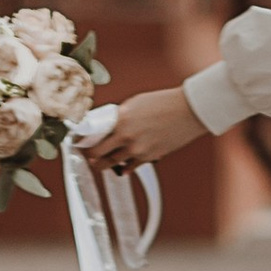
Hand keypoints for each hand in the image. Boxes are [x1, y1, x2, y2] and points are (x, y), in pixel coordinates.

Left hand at [89, 85, 204, 172]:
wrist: (189, 111)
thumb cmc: (164, 102)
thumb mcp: (136, 104)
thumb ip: (121, 116)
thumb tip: (110, 125)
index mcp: (121, 120)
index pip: (93, 136)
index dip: (85, 141)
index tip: (81, 142)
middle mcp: (127, 137)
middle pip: (99, 155)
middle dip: (92, 157)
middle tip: (90, 156)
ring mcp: (138, 150)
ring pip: (113, 163)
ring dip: (106, 164)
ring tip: (102, 163)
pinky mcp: (150, 157)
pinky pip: (130, 167)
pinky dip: (125, 166)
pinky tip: (123, 166)